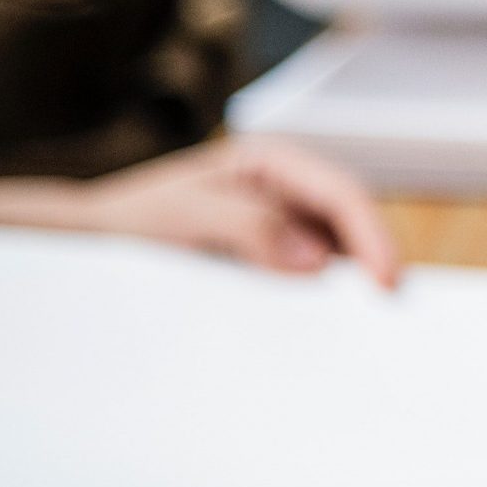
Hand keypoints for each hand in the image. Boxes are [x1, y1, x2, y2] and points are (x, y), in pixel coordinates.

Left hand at [0, 137, 402, 287]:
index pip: (342, 195)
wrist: (92, 240)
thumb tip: (315, 259)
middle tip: (394, 311)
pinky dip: (325, 297)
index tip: (386, 281)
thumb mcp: (186, 217)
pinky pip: (311, 275)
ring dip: (352, 283)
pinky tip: (331, 324)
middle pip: (351, 223)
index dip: (372, 236)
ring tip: (371, 325)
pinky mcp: (275, 258)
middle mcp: (291, 189)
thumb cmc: (133, 219)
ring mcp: (286, 224)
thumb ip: (251, 229)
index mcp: (275, 161)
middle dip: (375, 261)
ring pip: (338, 251)